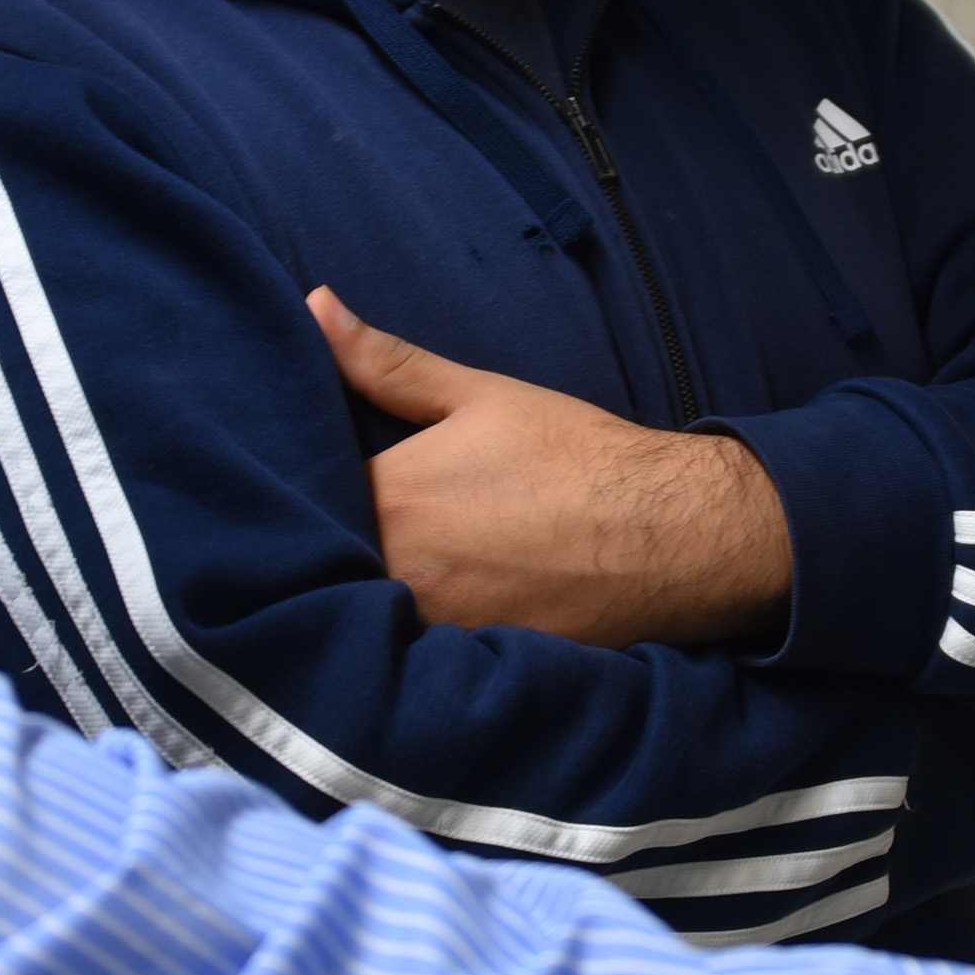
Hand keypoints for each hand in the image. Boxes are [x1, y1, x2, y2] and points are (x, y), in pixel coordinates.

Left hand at [310, 287, 791, 650]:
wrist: (673, 532)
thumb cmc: (578, 456)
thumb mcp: (479, 396)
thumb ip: (384, 363)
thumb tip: (313, 306)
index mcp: (393, 495)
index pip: (305, 499)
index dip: (300, 493)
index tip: (304, 486)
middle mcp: (403, 570)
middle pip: (327, 567)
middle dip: (326, 550)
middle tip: (326, 539)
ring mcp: (437, 628)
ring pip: (365, 616)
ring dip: (363, 597)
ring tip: (381, 577)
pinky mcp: (471, 667)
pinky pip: (414, 658)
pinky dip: (408, 641)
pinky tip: (429, 616)